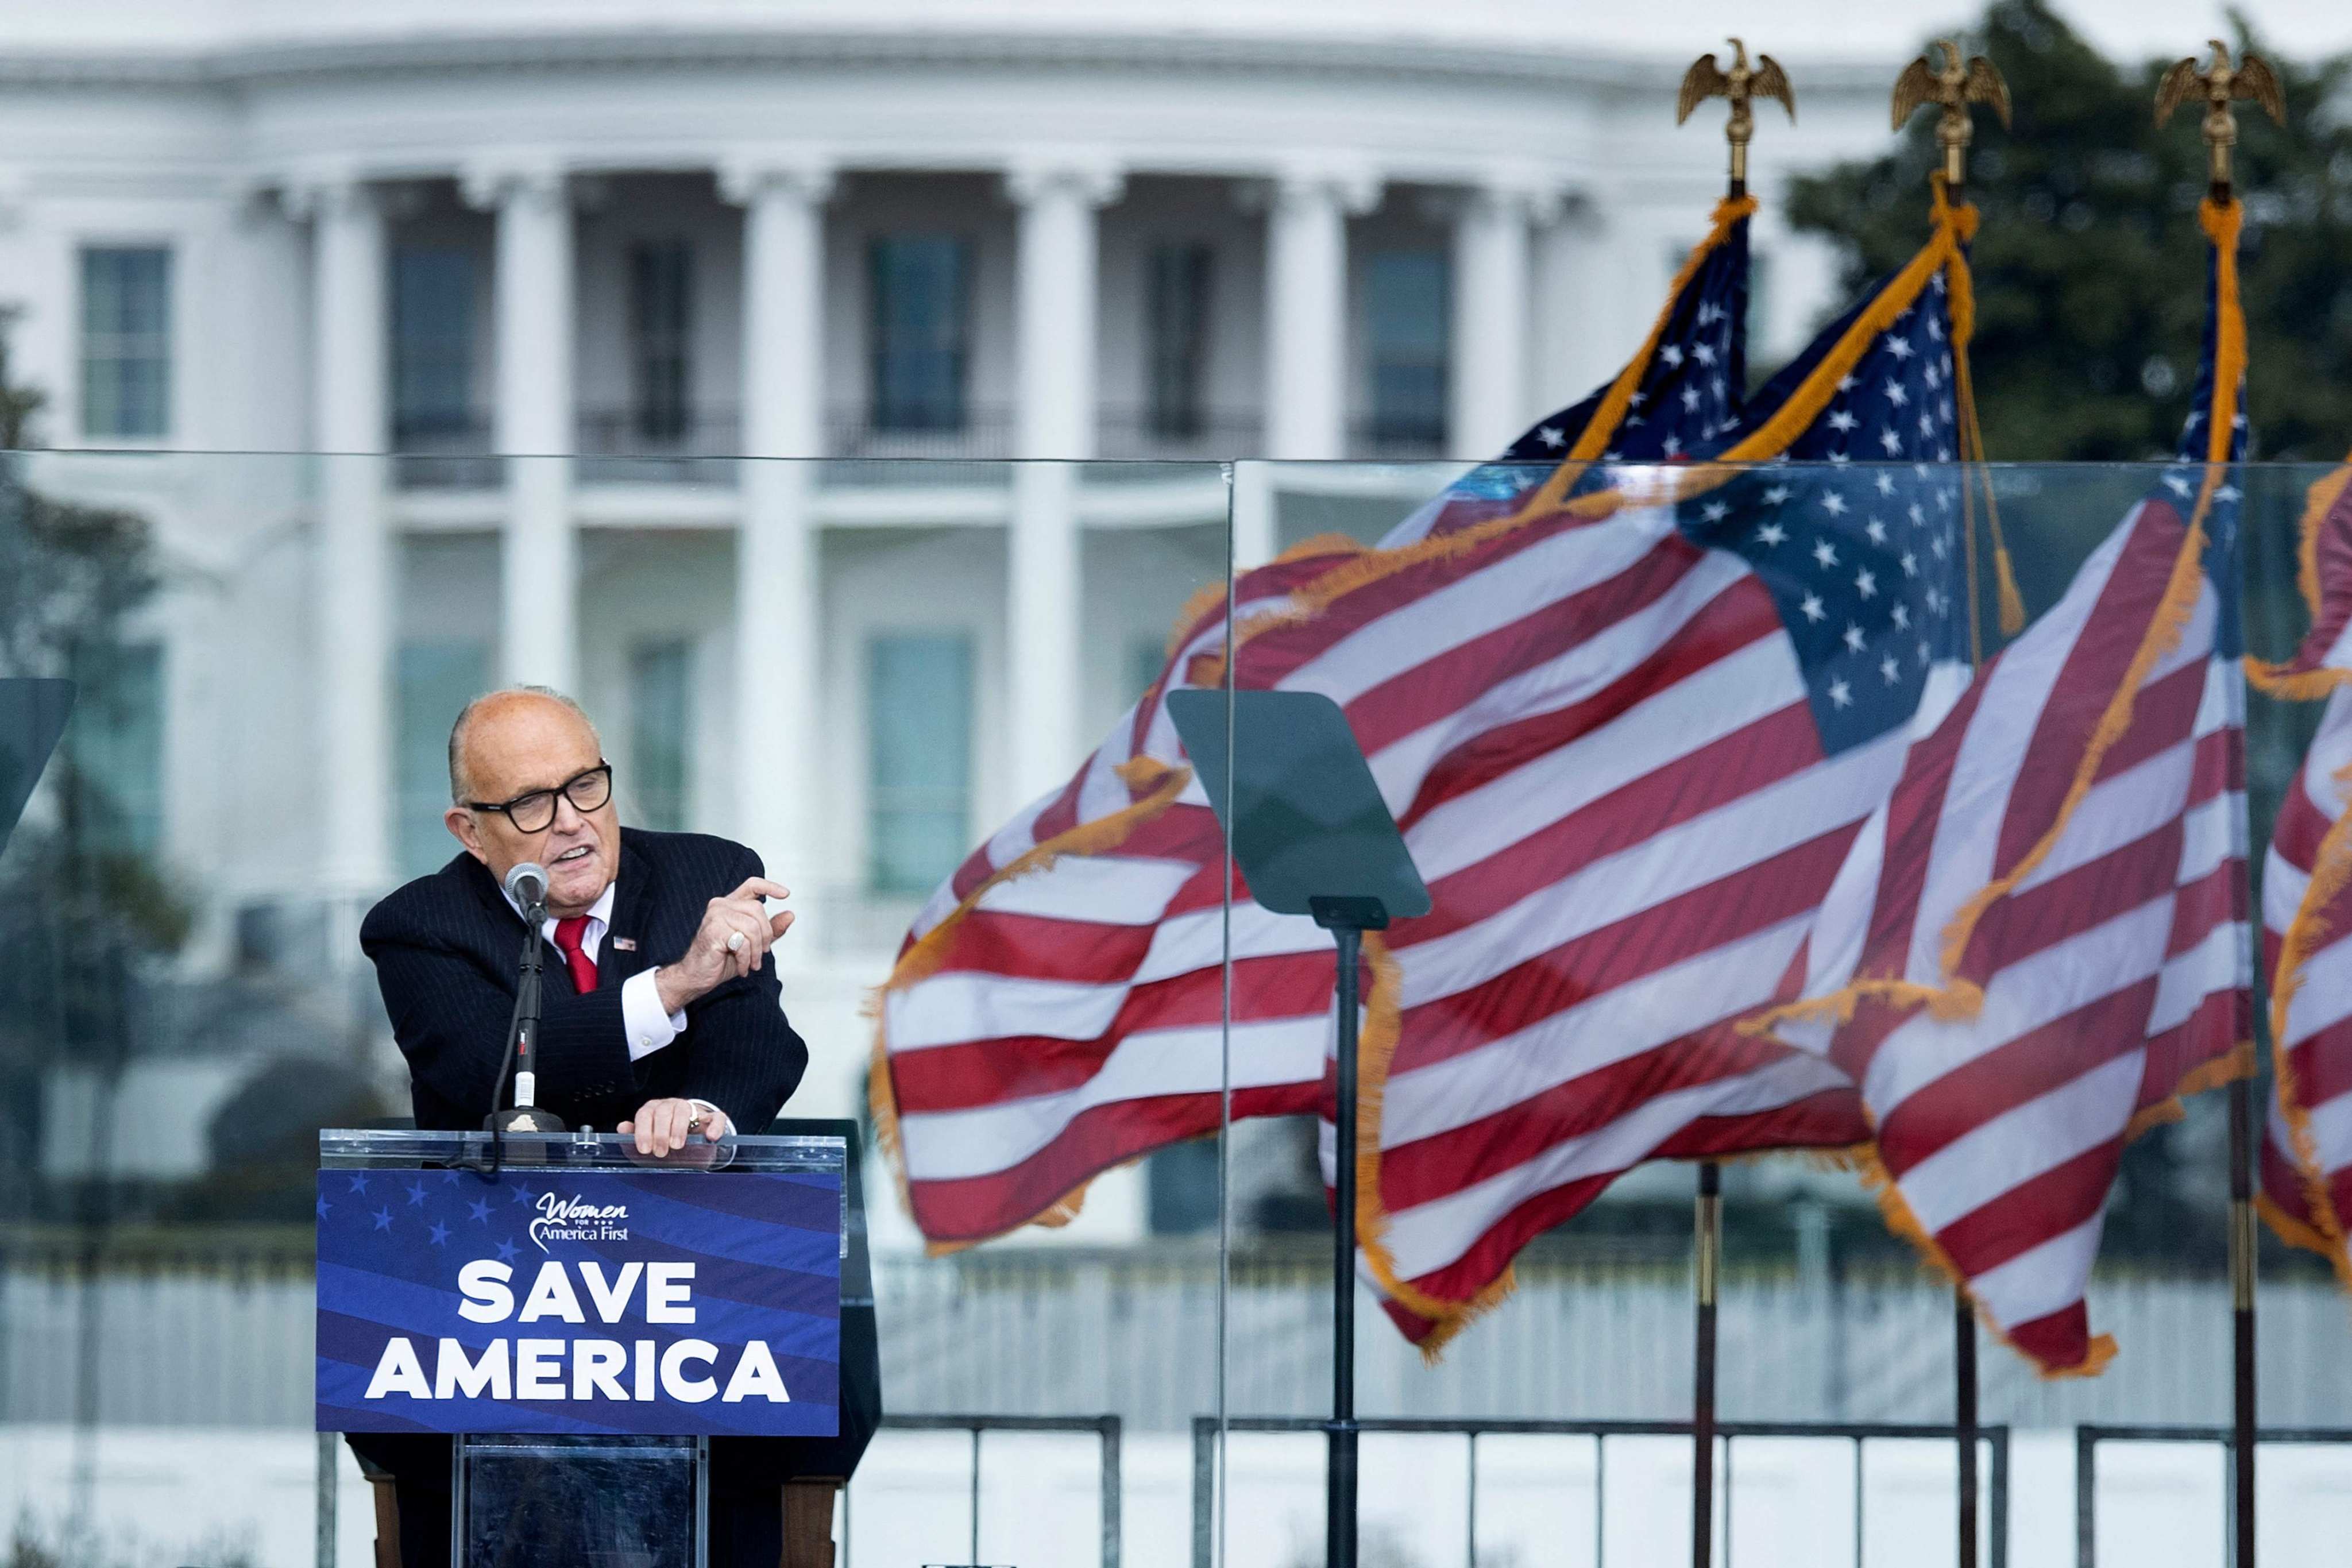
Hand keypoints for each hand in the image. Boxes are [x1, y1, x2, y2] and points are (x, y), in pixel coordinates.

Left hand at [618, 1098, 730, 1157]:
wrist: (693, 1148)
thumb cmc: (665, 1143)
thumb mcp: (648, 1142)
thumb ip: (634, 1136)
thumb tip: (622, 1128)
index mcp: (654, 1110)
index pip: (646, 1114)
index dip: (643, 1131)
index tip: (645, 1149)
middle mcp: (672, 1106)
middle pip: (664, 1111)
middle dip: (660, 1132)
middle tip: (660, 1152)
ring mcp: (693, 1110)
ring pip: (685, 1110)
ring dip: (679, 1128)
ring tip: (677, 1146)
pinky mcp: (712, 1118)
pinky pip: (716, 1117)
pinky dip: (715, 1126)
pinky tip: (710, 1137)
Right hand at [654, 877, 794, 1011]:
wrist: (698, 976)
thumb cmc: (722, 959)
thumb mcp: (753, 943)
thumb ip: (770, 929)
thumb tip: (790, 914)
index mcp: (730, 905)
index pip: (752, 885)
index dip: (770, 886)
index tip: (786, 894)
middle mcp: (720, 906)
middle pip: (758, 910)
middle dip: (766, 935)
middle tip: (761, 954)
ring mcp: (715, 916)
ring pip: (752, 927)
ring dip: (756, 951)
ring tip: (751, 964)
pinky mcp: (713, 931)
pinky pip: (742, 942)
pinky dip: (746, 959)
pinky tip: (742, 967)